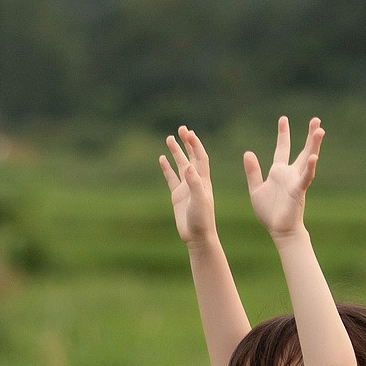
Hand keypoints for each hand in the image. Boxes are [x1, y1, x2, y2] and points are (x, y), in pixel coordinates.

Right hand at [159, 125, 217, 246]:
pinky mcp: (177, 196)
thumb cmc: (202, 220)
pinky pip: (171, 178)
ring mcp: (186, 188)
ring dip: (176, 152)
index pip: (200, 157)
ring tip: (169, 138)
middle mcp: (195, 181)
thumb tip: (188, 166)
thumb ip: (194, 184)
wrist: (198, 237)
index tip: (188, 132)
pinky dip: (167, 168)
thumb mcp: (199, 201)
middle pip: (191, 157)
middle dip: (187, 143)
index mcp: (203, 180)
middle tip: (181, 129)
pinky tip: (162, 158)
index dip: (195, 144)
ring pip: (180, 165)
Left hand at [243, 115, 323, 238]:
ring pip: (307, 159)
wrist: (278, 230)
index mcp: (279, 172)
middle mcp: (290, 174)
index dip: (283, 134)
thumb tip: (248, 152)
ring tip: (320, 130)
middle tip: (316, 120)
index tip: (283, 119)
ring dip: (314, 146)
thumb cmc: (269, 212)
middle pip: (302, 150)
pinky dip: (309, 168)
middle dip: (309, 136)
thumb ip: (253, 172)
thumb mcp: (256, 189)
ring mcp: (296, 181)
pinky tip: (313, 157)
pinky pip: (305, 178)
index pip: (282, 148)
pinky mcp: (298, 191)